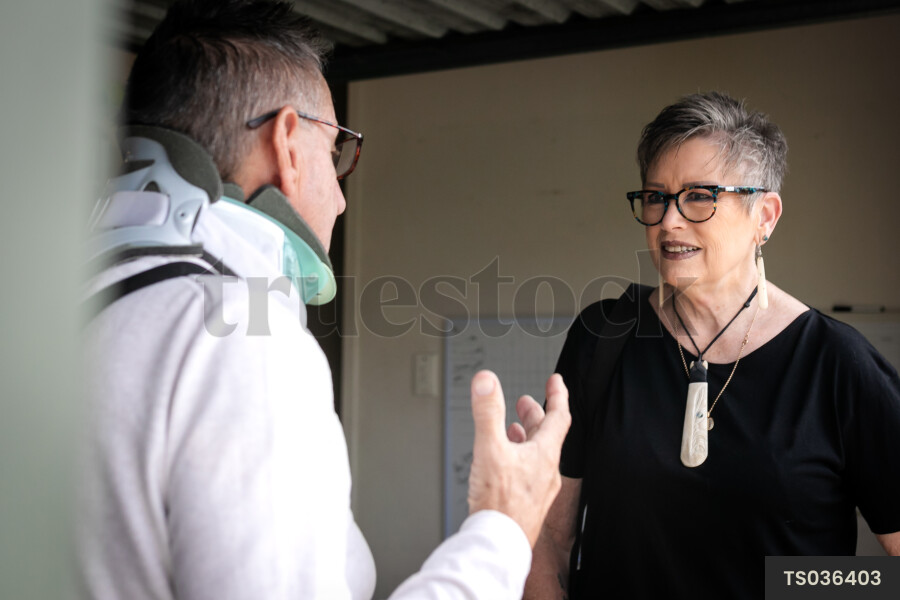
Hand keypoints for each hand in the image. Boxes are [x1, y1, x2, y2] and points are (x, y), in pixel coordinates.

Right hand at [467, 370, 570, 546]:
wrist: (497, 545)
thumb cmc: (499, 505)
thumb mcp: (490, 449)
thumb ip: (487, 412)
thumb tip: (486, 381)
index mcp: (544, 455)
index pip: (559, 417)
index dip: (557, 395)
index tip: (556, 381)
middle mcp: (546, 472)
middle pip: (546, 435)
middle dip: (535, 415)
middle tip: (526, 402)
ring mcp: (538, 489)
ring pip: (536, 455)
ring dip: (525, 437)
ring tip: (513, 428)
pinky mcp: (526, 504)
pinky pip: (527, 472)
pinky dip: (517, 457)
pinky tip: (503, 462)